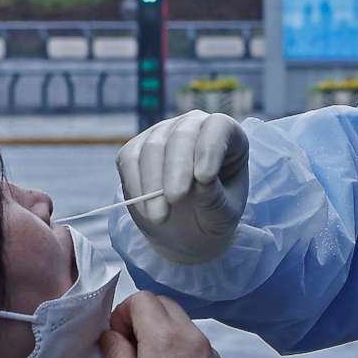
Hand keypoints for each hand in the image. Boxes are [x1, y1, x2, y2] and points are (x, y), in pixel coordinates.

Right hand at [99, 294, 255, 357]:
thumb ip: (114, 350)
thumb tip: (112, 333)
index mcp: (165, 335)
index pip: (141, 298)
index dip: (122, 314)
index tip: (117, 341)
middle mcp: (190, 334)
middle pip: (162, 304)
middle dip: (140, 319)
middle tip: (129, 352)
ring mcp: (207, 349)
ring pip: (178, 321)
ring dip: (159, 332)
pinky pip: (191, 342)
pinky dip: (176, 348)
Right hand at [116, 113, 249, 265]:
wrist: (187, 230)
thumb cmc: (213, 216)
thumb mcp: (223, 215)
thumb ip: (215, 198)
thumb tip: (201, 181)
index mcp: (227, 136)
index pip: (218, 127)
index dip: (210, 148)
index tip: (204, 177)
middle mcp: (194, 126)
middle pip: (183, 134)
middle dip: (177, 168)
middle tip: (175, 199)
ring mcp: (163, 134)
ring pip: (153, 147)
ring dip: (153, 184)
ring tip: (160, 216)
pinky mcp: (136, 148)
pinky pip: (129, 159)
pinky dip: (136, 186)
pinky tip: (148, 211)